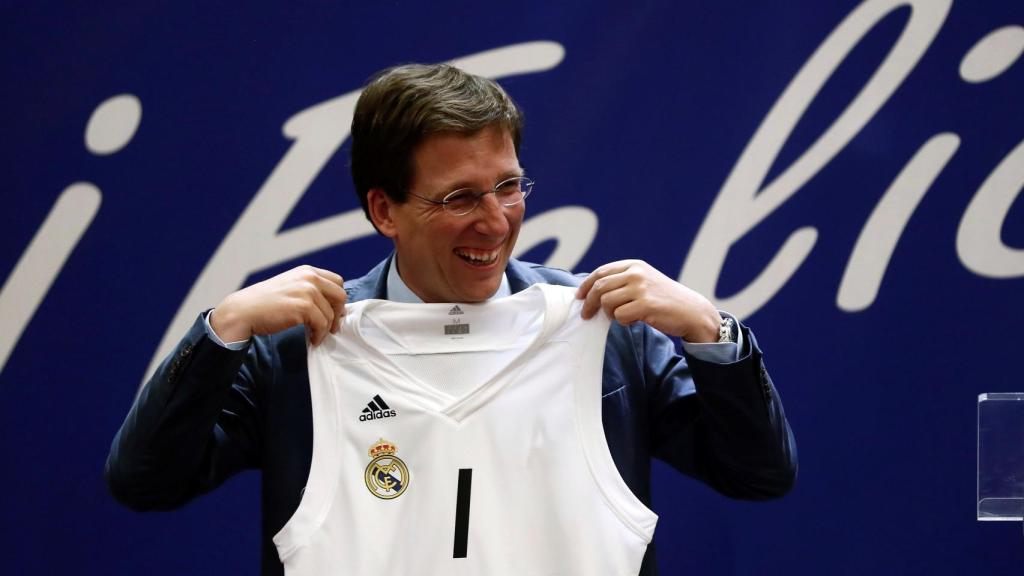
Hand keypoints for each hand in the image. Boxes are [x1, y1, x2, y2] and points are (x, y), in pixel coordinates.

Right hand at [210, 265, 346, 345]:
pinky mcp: (303, 307)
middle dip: (338, 313)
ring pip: (331, 314)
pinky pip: (322, 325)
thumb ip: (309, 289)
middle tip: (332, 327)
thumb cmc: (265, 302)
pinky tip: (312, 339)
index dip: (337, 299)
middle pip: (340, 296)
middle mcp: (309, 278)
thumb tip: (332, 304)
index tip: (333, 312)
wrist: (244, 311)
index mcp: (307, 271)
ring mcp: (307, 291)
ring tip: (316, 335)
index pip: (337, 282)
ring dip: (326, 329)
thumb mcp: (290, 286)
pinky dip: (319, 335)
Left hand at [576, 259, 721, 342]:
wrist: (691, 311)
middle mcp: (636, 273)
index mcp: (634, 265)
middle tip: (586, 315)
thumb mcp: (644, 282)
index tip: (579, 297)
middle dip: (588, 303)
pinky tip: (633, 321)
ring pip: (607, 302)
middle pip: (599, 287)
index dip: (586, 285)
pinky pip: (619, 315)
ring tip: (620, 317)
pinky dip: (622, 322)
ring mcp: (641, 288)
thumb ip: (622, 282)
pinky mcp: (646, 305)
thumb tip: (592, 292)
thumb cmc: (664, 300)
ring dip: (609, 314)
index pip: (601, 272)